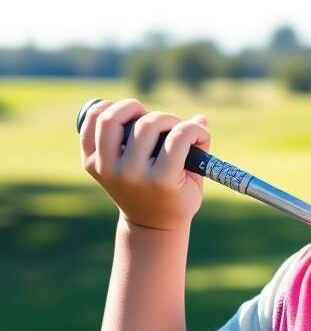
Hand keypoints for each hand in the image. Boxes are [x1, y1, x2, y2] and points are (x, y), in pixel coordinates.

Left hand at [79, 99, 211, 231]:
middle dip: (166, 118)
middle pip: (147, 125)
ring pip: (111, 120)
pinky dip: (102, 111)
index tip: (197, 133)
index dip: (194, 129)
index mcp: (162, 181)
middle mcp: (131, 174)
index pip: (179, 137)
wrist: (149, 222)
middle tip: (171, 126)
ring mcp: (107, 169)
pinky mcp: (91, 164)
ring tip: (141, 113)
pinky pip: (89, 126)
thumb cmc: (178, 197)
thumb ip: (200, 149)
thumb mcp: (195, 179)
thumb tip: (201, 118)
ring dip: (130, 108)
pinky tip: (118, 112)